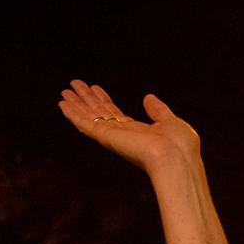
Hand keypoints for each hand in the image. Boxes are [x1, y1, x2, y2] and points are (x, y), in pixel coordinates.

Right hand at [58, 80, 199, 173]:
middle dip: (87, 99)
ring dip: (76, 104)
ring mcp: (113, 137)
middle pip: (100, 114)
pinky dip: (73, 113)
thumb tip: (148, 97)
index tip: (95, 88)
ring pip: (89, 117)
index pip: (116, 114)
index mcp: (139, 133)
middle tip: (74, 85)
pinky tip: (63, 104)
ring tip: (65, 91)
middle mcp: (123, 136)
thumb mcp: (171, 122)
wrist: (176, 158)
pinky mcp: (106, 137)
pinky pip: (85, 124)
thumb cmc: (180, 146)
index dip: (104, 101)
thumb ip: (158, 111)